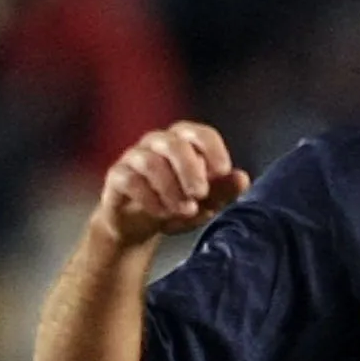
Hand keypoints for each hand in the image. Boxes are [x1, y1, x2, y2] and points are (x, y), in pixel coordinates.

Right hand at [93, 122, 248, 247]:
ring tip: (185, 210)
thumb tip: (242, 178)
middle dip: (190, 169)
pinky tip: (162, 214)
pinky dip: (149, 199)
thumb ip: (224, 190)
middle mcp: (157, 143)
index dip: (212, 149)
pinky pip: (129, 180)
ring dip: (170, 188)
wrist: (138, 226)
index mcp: (183, 142)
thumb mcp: (206, 203)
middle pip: (174, 144)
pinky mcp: (116, 177)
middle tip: (200, 194)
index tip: (222, 171)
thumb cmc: (177, 206)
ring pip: (150, 162)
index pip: (199, 133)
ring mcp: (134, 158)